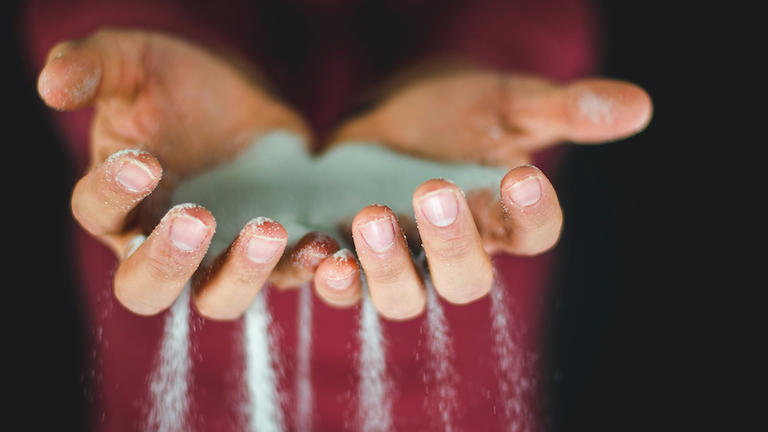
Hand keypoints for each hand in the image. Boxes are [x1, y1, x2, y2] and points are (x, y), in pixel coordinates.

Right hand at [39, 29, 341, 319]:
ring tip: (269, 230)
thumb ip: (95, 67)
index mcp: (118, 202)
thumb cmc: (176, 83)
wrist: (243, 97)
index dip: (114, 193)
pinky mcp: (273, 254)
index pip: (99, 214)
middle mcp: (161, 244)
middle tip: (196, 218)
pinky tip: (322, 245)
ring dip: (242, 274)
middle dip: (167, 263)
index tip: (144, 159)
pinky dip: (304, 266)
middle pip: (146, 288)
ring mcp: (219, 256)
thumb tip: (51, 85)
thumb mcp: (135, 62)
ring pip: (219, 297)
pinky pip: (285, 276)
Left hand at [317, 70, 651, 318]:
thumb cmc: (458, 111)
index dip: (532, 214)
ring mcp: (400, 260)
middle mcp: (454, 253)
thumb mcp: (507, 102)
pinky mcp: (348, 254)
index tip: (521, 174)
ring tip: (372, 219)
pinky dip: (328, 275)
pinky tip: (319, 251)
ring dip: (386, 268)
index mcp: (503, 219)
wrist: (393, 113)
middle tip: (436, 191)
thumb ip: (561, 110)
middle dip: (452, 244)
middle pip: (466, 281)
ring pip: (401, 296)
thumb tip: (637, 106)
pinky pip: (341, 284)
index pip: (533, 234)